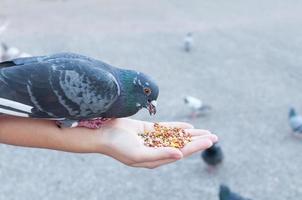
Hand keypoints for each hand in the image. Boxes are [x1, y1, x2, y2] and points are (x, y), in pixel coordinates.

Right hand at [97, 118, 217, 168]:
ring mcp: (152, 140)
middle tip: (214, 136)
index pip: (181, 152)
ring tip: (205, 131)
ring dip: (191, 134)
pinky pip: (165, 128)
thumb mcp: (139, 154)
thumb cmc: (118, 146)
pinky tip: (187, 127)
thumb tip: (180, 154)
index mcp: (155, 159)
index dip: (196, 146)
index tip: (210, 140)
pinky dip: (177, 127)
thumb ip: (160, 154)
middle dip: (198, 141)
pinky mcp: (147, 130)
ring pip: (176, 136)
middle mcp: (156, 150)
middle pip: (182, 144)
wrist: (102, 134)